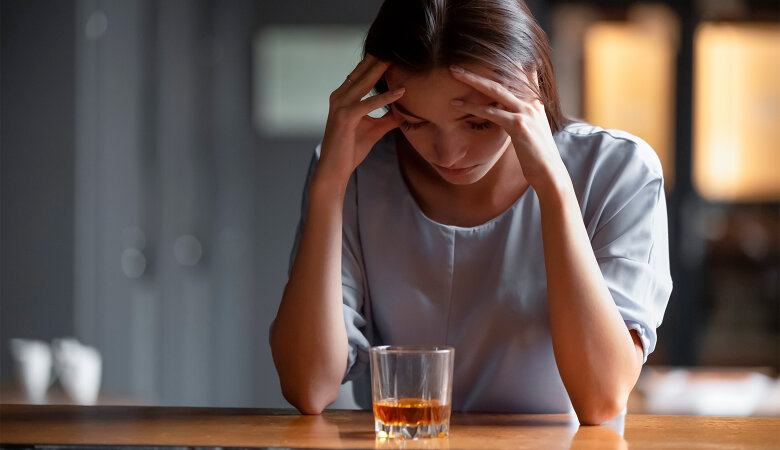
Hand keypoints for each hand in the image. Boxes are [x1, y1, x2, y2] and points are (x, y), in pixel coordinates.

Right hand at [316, 55, 405, 183]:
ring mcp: (340, 106)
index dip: (376, 62)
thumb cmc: (351, 149)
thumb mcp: (375, 129)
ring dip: (381, 70)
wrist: (335, 169)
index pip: (361, 74)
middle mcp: (339, 97)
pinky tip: (401, 91)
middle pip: (362, 73)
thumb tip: (407, 111)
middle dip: (379, 59)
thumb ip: (388, 117)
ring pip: (364, 83)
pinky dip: (385, 97)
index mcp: (343, 96)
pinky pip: (368, 103)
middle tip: (396, 46)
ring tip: (397, 59)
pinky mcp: (345, 117)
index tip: (392, 52)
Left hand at [448, 65, 566, 188]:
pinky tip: (457, 104)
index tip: (479, 59)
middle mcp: (532, 102)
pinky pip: (492, 112)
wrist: (549, 172)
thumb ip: (518, 117)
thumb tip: (503, 113)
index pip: (517, 75)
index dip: (500, 65)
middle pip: (502, 79)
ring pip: (495, 90)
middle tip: (457, 66)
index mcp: (534, 102)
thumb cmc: (536, 156)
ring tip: (454, 74)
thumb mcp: (529, 131)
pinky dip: (472, 107)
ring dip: (472, 81)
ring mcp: (527, 112)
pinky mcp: (519, 125)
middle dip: (478, 71)